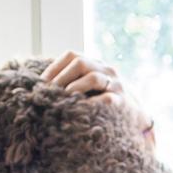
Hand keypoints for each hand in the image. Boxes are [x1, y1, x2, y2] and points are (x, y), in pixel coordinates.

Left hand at [40, 50, 155, 144]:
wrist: (133, 116)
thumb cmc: (101, 101)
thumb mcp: (87, 86)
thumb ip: (70, 82)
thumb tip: (39, 87)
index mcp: (95, 63)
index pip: (72, 55)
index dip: (54, 68)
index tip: (40, 84)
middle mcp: (106, 69)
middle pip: (80, 63)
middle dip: (61, 78)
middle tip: (48, 93)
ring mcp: (115, 84)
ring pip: (93, 78)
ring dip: (74, 88)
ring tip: (62, 99)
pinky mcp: (121, 101)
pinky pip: (106, 99)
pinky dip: (90, 104)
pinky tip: (79, 110)